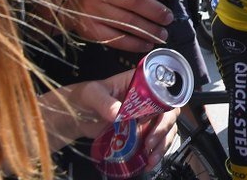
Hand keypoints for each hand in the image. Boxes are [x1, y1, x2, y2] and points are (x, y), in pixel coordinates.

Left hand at [40, 70, 178, 162]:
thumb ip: (104, 102)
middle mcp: (148, 99)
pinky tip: (148, 162)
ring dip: (163, 143)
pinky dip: (157, 152)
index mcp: (141, 83)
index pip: (162, 89)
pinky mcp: (142, 132)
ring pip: (168, 128)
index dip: (163, 103)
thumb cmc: (85, 98)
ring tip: (151, 157)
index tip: (150, 118)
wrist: (76, 116)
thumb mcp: (92, 94)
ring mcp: (147, 117)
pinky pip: (158, 141)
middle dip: (164, 128)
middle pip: (169, 111)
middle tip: (150, 142)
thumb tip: (117, 113)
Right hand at [64, 0, 188, 52]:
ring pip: (126, 22)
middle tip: (169, 17)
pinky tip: (147, 43)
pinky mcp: (89, 28)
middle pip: (131, 0)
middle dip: (155, 10)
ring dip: (149, 30)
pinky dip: (134, 43)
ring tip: (163, 33)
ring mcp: (91, 9)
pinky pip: (116, 38)